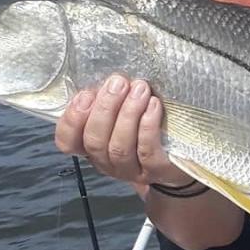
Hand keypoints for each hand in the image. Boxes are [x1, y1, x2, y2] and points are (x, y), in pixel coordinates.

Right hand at [54, 74, 189, 191]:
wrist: (181, 155)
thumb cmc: (147, 123)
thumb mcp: (123, 110)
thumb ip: (109, 100)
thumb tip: (107, 78)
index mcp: (92, 145)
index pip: (68, 141)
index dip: (72, 120)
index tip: (85, 94)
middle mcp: (107, 162)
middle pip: (95, 141)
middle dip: (105, 109)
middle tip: (118, 83)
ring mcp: (131, 170)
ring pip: (119, 147)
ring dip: (128, 114)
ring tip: (140, 89)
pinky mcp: (156, 170)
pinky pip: (146, 151)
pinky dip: (147, 126)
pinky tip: (153, 105)